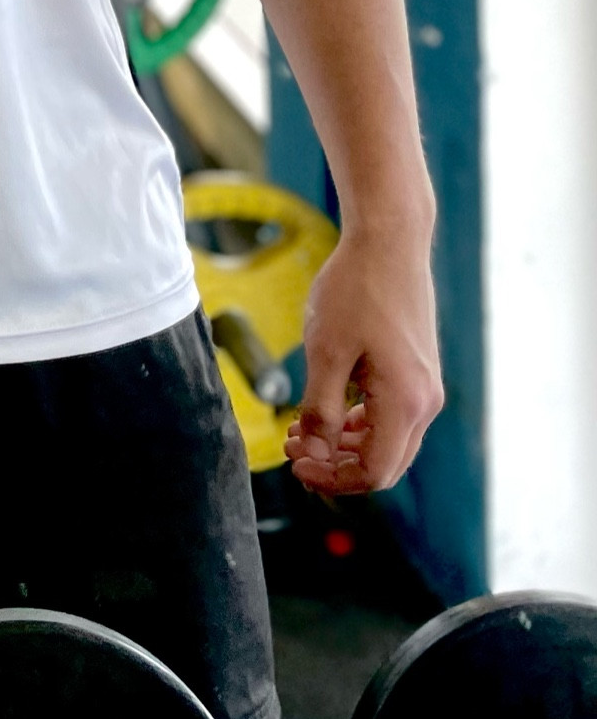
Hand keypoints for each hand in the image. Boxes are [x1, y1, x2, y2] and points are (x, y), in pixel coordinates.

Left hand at [284, 224, 442, 495]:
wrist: (389, 240)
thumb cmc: (356, 290)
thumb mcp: (325, 351)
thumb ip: (319, 409)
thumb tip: (314, 454)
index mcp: (405, 403)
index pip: (373, 473)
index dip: (331, 478)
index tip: (294, 464)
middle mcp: (425, 402)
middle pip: (384, 464)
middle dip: (336, 465)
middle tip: (293, 448)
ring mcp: (425, 387)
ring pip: (388, 442)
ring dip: (345, 444)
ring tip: (301, 429)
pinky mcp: (418, 372)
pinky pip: (392, 416)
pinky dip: (359, 422)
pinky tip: (326, 408)